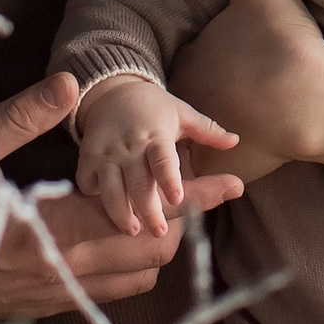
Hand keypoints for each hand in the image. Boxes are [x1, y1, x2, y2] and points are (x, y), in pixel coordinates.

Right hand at [0, 69, 241, 322]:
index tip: (229, 182)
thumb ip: (22, 116)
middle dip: (184, 221)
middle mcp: (58, 276)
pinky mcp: (37, 304)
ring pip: (131, 280)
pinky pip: (103, 290)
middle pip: (149, 257)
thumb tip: (72, 81)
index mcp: (45, 237)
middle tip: (207, 185)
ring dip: (159, 243)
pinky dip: (129, 260)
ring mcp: (49, 297)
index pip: (137, 218)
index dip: (189, 200)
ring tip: (173, 203)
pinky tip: (126, 231)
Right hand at [74, 69, 238, 235]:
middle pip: (138, 182)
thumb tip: (236, 141)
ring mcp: (106, 153)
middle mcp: (131, 145)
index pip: (163, 159)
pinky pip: (87, 182)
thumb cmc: (154, 107)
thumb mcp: (182, 113)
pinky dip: (93, 199)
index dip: (169, 179)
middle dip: (148, 209)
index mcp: (156, 135)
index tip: (177, 199)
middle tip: (160, 231)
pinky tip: (103, 214)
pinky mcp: (87, 158)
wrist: (114, 91)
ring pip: (111, 188)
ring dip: (120, 211)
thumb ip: (208, 131)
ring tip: (133, 230)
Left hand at [170, 0, 323, 182]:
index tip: (178, 61)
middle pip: (170, 106)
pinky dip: (210, 168)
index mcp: (184, 69)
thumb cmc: (288, 44)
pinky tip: (219, 159)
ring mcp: (208, 149)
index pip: (161, 68)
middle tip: (185, 94)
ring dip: (184, 140)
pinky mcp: (232, 174)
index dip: (166, 65)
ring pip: (184, 144)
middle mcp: (187, 113)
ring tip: (196, 130)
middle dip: (170, 103)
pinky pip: (210, 173)